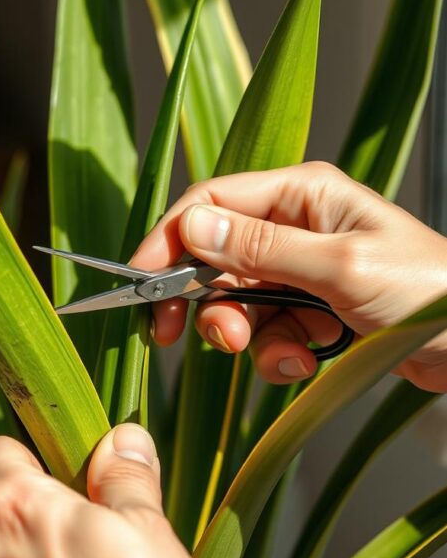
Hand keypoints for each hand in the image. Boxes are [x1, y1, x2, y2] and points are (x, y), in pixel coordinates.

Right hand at [133, 162, 446, 391]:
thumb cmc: (428, 288)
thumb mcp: (339, 266)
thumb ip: (261, 248)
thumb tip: (192, 228)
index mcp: (302, 195)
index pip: (212, 203)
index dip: (169, 241)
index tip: (140, 284)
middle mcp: (296, 227)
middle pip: (216, 258)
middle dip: (203, 302)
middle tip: (174, 336)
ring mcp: (303, 272)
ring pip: (239, 304)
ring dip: (250, 337)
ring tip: (287, 355)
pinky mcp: (313, 312)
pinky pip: (270, 334)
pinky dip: (281, 355)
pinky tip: (311, 361)